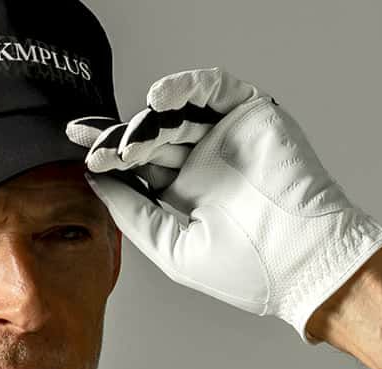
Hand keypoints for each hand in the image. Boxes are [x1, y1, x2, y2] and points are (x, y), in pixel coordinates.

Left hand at [66, 67, 381, 342]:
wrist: (303, 261)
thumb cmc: (246, 270)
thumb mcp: (172, 248)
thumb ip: (133, 214)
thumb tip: (96, 182)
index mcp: (183, 196)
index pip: (138, 167)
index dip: (108, 156)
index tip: (78, 151)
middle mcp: (202, 163)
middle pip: (150, 136)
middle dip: (118, 137)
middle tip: (91, 142)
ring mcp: (225, 137)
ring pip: (177, 113)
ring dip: (147, 121)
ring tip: (127, 140)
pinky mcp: (250, 114)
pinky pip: (213, 87)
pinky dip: (185, 86)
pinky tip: (158, 98)